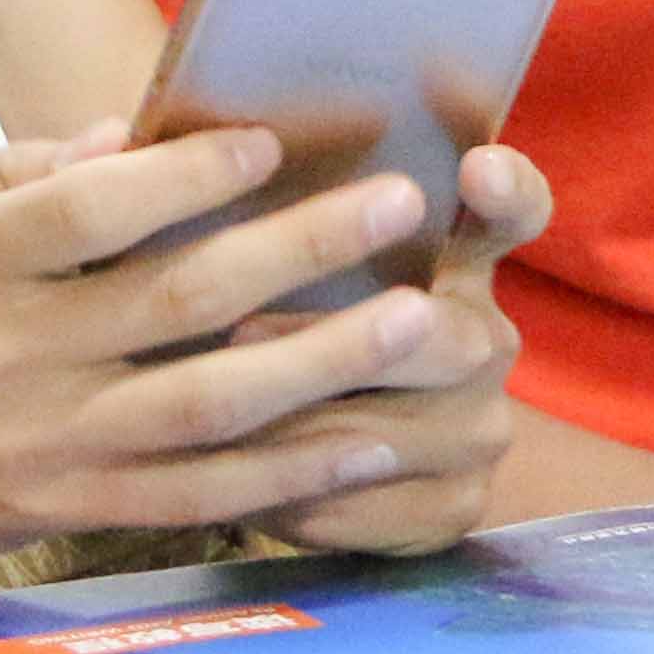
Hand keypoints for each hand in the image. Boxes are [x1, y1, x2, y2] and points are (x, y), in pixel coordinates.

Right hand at [0, 121, 515, 563]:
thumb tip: (118, 140)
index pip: (88, 213)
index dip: (184, 178)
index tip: (271, 141)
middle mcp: (4, 359)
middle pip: (177, 301)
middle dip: (302, 250)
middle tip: (397, 206)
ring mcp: (36, 446)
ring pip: (205, 406)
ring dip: (323, 364)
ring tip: (415, 320)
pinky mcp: (55, 514)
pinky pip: (189, 497)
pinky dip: (284, 475)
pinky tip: (363, 442)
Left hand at [248, 145, 548, 557]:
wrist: (312, 459)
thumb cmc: (275, 327)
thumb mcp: (272, 261)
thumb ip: (245, 211)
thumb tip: (138, 144)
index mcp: (459, 260)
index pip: (515, 213)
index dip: (507, 192)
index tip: (475, 168)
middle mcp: (485, 338)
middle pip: (457, 337)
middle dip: (353, 341)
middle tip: (247, 332)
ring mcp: (480, 424)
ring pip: (409, 430)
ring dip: (307, 422)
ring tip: (217, 410)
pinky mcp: (458, 504)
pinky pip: (390, 510)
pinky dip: (317, 501)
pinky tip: (251, 492)